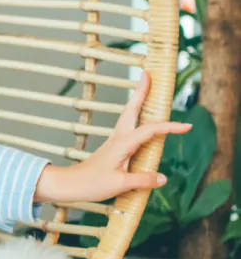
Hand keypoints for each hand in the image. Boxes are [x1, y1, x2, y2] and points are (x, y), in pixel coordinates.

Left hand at [34, 69, 191, 206]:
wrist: (70, 184)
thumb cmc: (92, 184)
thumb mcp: (120, 184)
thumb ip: (142, 180)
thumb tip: (163, 178)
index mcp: (123, 143)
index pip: (151, 130)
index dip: (170, 127)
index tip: (187, 126)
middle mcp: (119, 138)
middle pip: (132, 110)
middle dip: (140, 92)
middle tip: (147, 74)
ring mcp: (115, 141)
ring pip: (128, 116)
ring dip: (137, 101)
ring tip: (144, 88)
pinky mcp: (113, 147)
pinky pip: (127, 126)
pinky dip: (135, 116)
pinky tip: (138, 120)